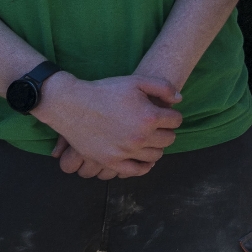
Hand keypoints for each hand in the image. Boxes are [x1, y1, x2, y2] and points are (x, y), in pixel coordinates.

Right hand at [34, 73, 182, 176]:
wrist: (72, 105)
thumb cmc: (105, 91)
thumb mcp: (137, 81)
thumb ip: (163, 87)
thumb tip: (179, 101)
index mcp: (149, 117)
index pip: (176, 121)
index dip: (171, 115)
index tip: (164, 113)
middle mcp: (140, 137)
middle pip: (169, 139)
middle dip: (166, 131)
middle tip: (157, 126)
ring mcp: (126, 152)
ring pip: (156, 156)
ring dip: (156, 146)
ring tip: (148, 138)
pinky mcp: (111, 162)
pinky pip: (137, 171)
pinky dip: (144, 165)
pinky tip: (142, 157)